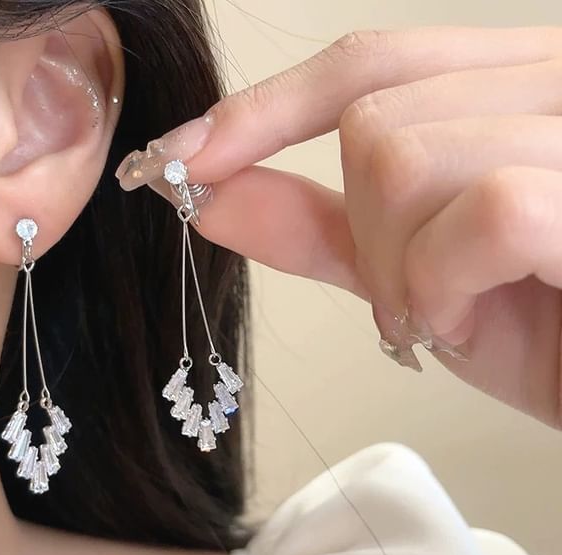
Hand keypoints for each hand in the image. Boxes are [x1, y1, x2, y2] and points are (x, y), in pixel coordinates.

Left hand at [116, 26, 561, 427]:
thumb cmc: (535, 331)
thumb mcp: (410, 273)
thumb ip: (315, 226)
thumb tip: (212, 192)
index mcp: (508, 88)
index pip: (368, 66)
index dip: (265, 111)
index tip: (186, 159)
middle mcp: (551, 83)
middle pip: (373, 124)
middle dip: (365, 237)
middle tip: (406, 301)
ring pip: (405, 161)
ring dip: (398, 270)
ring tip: (447, 313)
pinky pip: (481, 213)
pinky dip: (444, 284)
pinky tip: (472, 320)